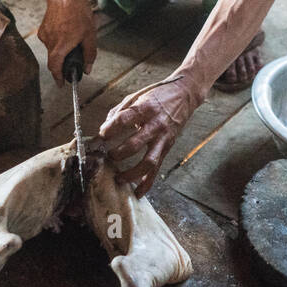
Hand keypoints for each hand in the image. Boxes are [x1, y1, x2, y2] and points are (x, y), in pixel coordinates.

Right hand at [36, 0, 96, 85]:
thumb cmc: (78, 11)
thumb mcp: (90, 34)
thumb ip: (89, 54)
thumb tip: (88, 69)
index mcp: (61, 45)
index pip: (55, 67)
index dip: (58, 78)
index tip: (62, 84)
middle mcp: (50, 42)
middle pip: (55, 60)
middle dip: (64, 63)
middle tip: (74, 60)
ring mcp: (44, 35)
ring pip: (53, 50)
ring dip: (62, 50)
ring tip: (73, 38)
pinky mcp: (42, 29)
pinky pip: (50, 41)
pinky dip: (58, 42)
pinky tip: (66, 31)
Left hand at [99, 75, 204, 197]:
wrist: (184, 95)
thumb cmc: (157, 95)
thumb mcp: (136, 96)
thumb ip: (119, 111)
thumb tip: (104, 128)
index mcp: (145, 108)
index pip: (124, 120)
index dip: (110, 129)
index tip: (101, 136)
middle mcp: (155, 125)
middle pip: (134, 144)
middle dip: (118, 154)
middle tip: (107, 156)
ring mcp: (163, 138)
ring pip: (148, 162)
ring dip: (131, 173)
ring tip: (118, 177)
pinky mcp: (167, 148)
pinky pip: (157, 169)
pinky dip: (147, 182)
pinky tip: (138, 192)